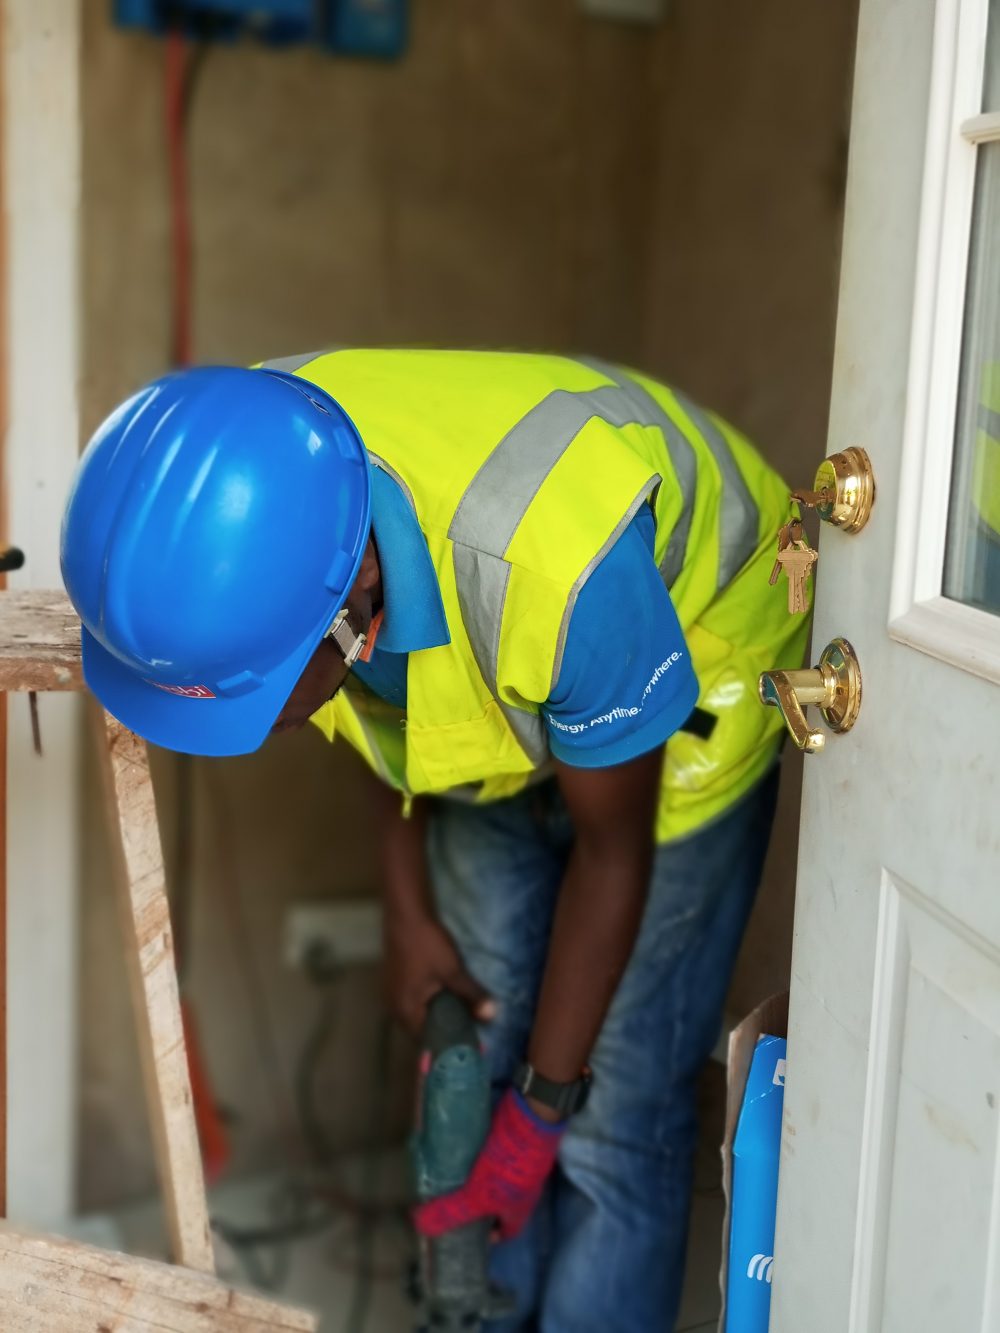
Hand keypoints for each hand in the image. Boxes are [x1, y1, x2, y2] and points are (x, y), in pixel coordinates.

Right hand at [384, 907, 494, 1036]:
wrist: (405, 914)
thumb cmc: (427, 945)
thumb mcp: (452, 971)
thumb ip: (471, 995)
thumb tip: (492, 1016)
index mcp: (405, 1011)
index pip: (427, 1041)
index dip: (449, 1043)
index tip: (469, 1044)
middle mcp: (394, 1008)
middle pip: (420, 1030)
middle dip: (443, 1030)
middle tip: (468, 1030)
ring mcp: (390, 995)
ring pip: (416, 1016)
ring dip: (435, 1016)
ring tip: (459, 1015)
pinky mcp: (393, 983)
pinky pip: (412, 1004)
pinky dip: (427, 1005)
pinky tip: (442, 998)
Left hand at [413, 1089, 563, 1240]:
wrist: (530, 1118)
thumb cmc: (509, 1166)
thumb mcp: (477, 1194)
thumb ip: (452, 1211)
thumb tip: (420, 1228)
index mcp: (518, 1208)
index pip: (508, 1231)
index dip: (491, 1237)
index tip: (469, 1235)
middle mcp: (520, 1188)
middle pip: (499, 1204)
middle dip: (477, 1205)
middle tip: (451, 1203)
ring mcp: (517, 1162)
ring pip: (493, 1178)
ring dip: (474, 1178)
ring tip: (448, 1177)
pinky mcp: (510, 1140)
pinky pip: (490, 1153)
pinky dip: (475, 1154)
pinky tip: (457, 1151)